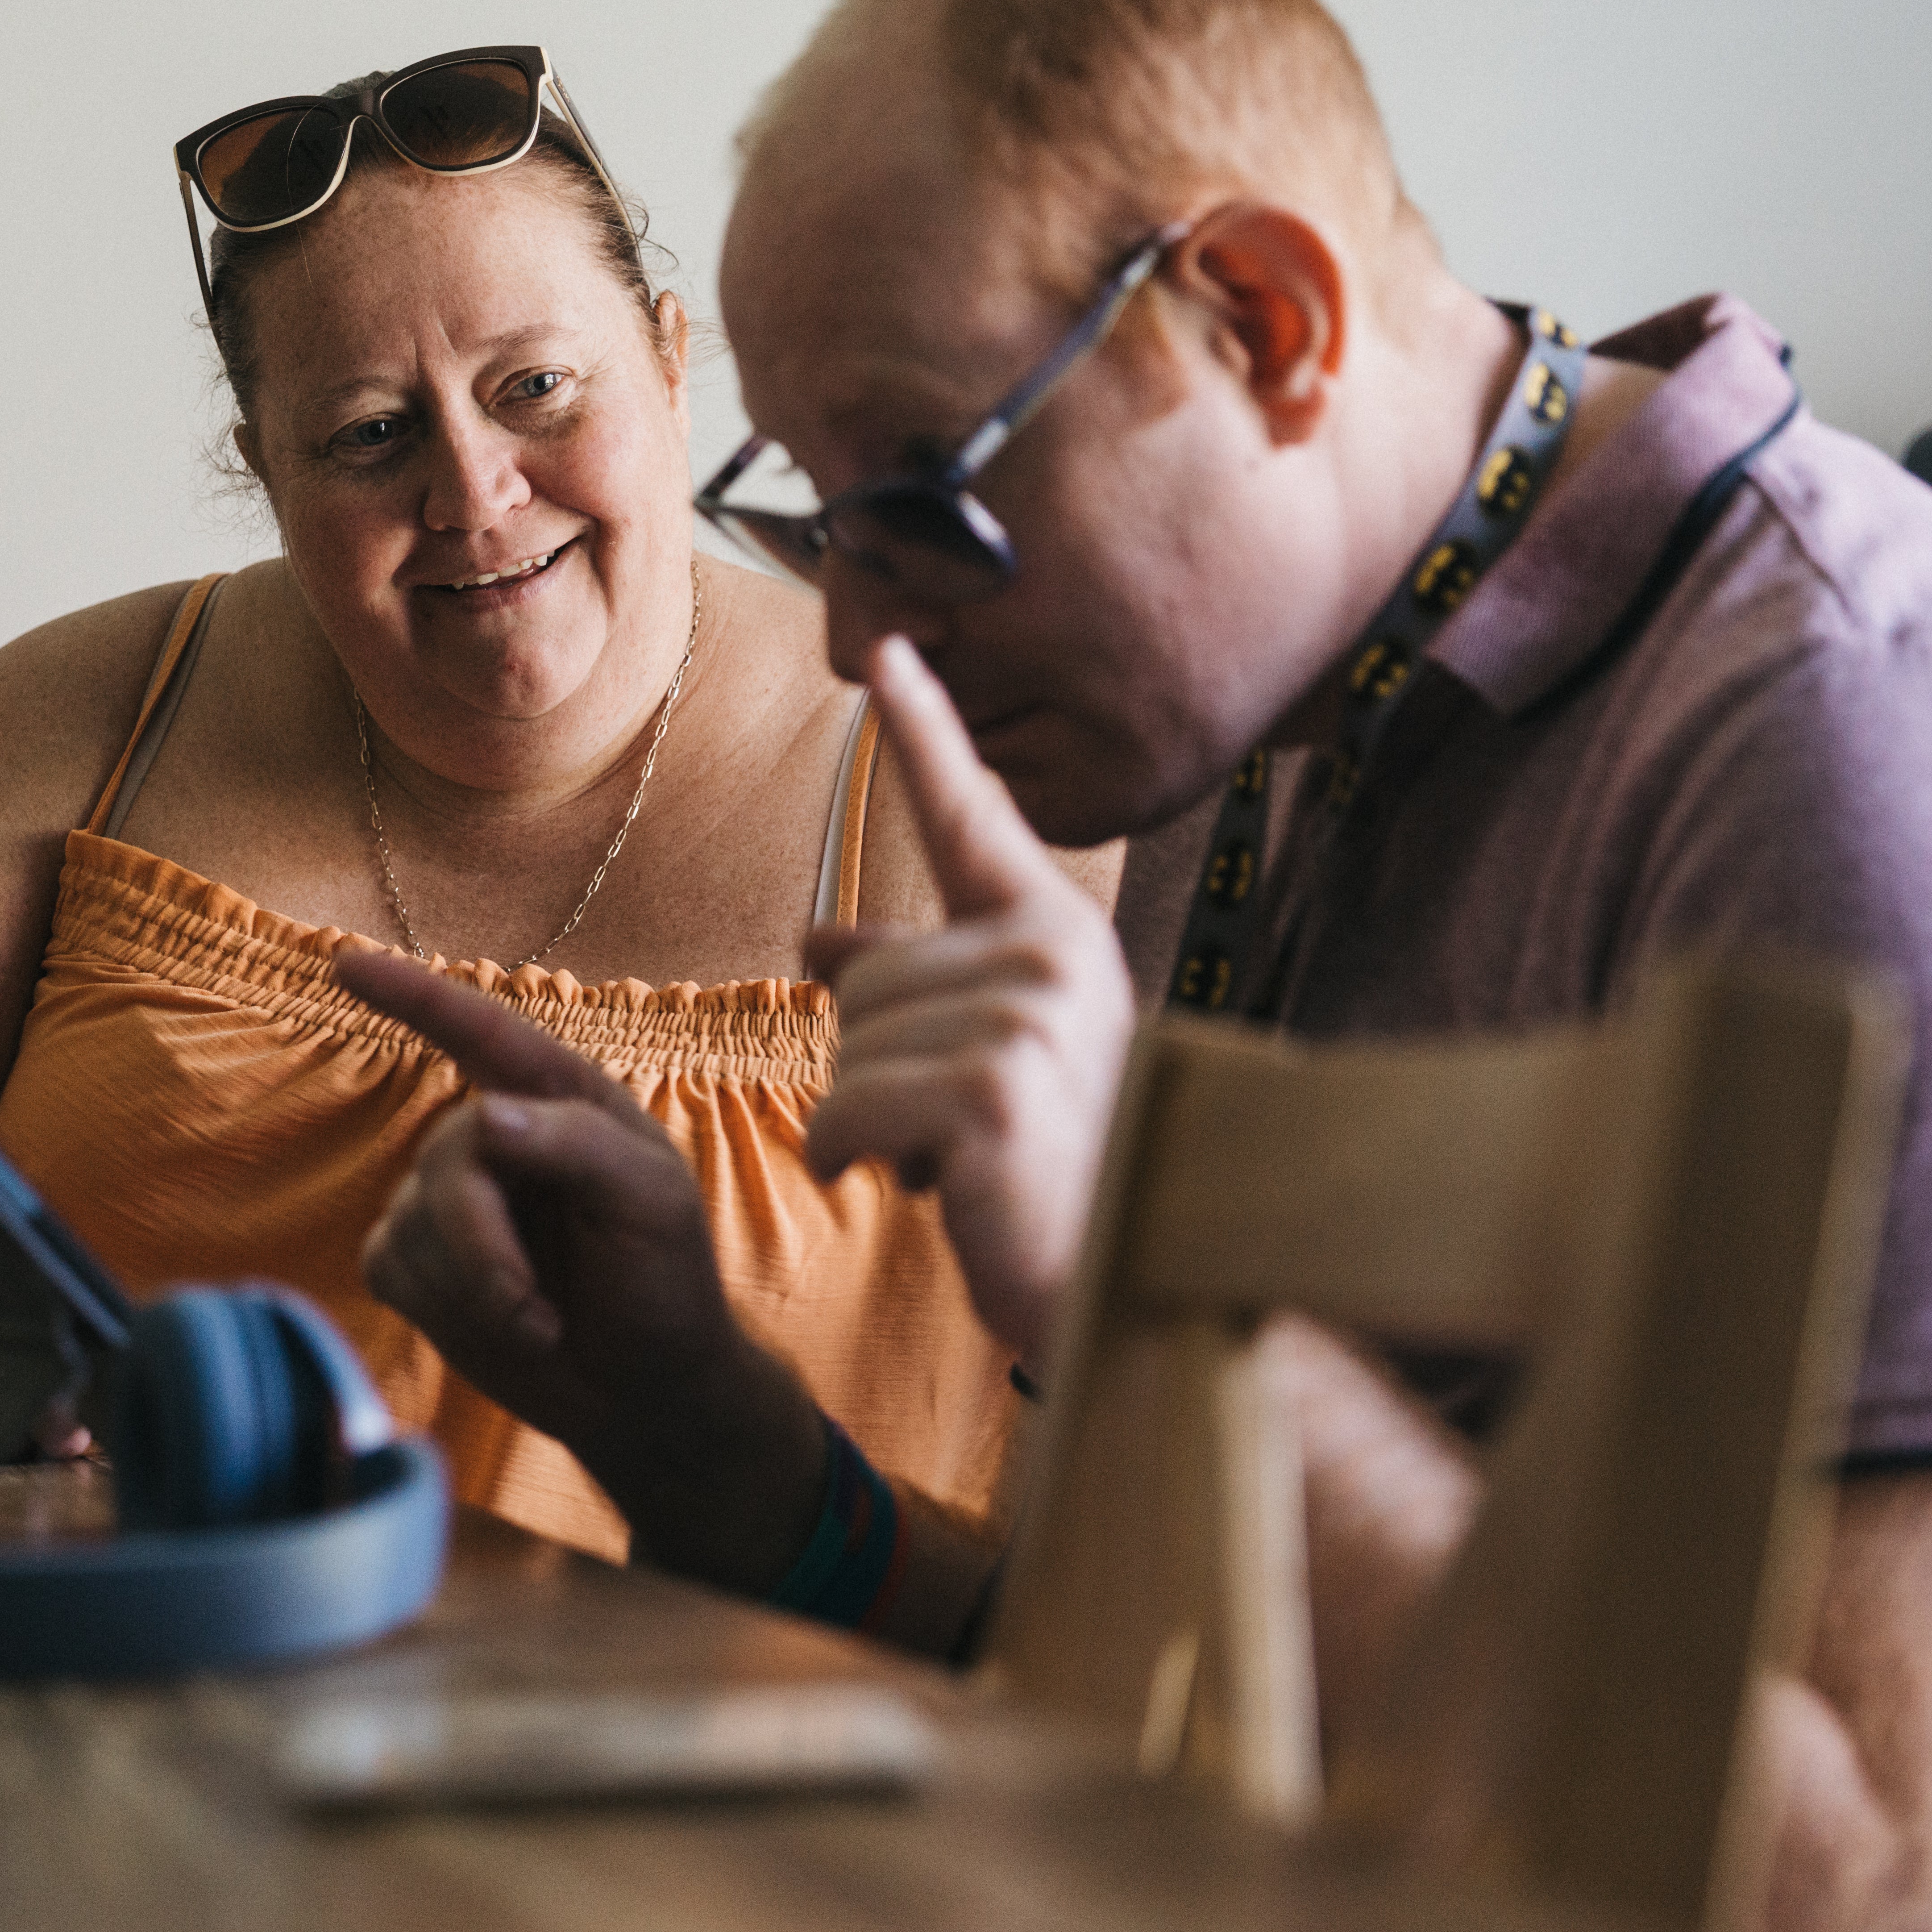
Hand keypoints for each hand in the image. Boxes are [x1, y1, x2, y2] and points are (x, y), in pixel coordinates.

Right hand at [333, 947, 828, 1586]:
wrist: (643, 1390)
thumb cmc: (663, 1281)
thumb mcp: (652, 1203)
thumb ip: (577, 1146)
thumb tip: (486, 1116)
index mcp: (558, 1100)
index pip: (479, 1030)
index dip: (413, 994)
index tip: (346, 963)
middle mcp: (496, 1140)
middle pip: (448, 1159)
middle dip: (483, 1243)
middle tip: (533, 1307)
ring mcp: (448, 1203)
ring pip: (414, 1224)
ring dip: (476, 1289)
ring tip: (541, 1321)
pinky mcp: (418, 1265)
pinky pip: (390, 1266)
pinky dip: (444, 1307)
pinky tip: (501, 1328)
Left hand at [803, 635, 1140, 1351]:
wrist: (1115, 1280)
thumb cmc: (1048, 1173)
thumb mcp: (978, 1059)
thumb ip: (910, 990)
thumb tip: (816, 940)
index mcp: (1053, 938)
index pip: (972, 816)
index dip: (926, 731)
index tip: (887, 651)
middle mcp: (1050, 961)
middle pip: (866, 979)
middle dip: (881, 1064)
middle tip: (963, 1128)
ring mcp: (1025, 1025)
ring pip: (853, 1046)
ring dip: (875, 1121)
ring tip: (962, 1161)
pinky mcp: (989, 1096)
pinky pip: (847, 1111)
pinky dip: (859, 1160)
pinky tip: (934, 1188)